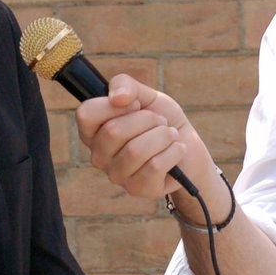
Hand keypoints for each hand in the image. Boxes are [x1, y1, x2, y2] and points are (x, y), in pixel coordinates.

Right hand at [76, 73, 211, 198]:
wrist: (188, 146)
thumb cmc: (161, 119)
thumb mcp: (145, 95)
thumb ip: (126, 85)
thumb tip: (118, 97)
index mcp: (93, 131)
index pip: (86, 114)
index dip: (114, 104)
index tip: (134, 104)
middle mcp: (98, 155)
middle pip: (113, 131)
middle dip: (147, 119)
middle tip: (159, 121)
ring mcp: (116, 175)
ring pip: (136, 150)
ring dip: (163, 135)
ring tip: (170, 135)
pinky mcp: (137, 189)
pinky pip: (155, 166)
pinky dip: (173, 151)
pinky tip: (176, 150)